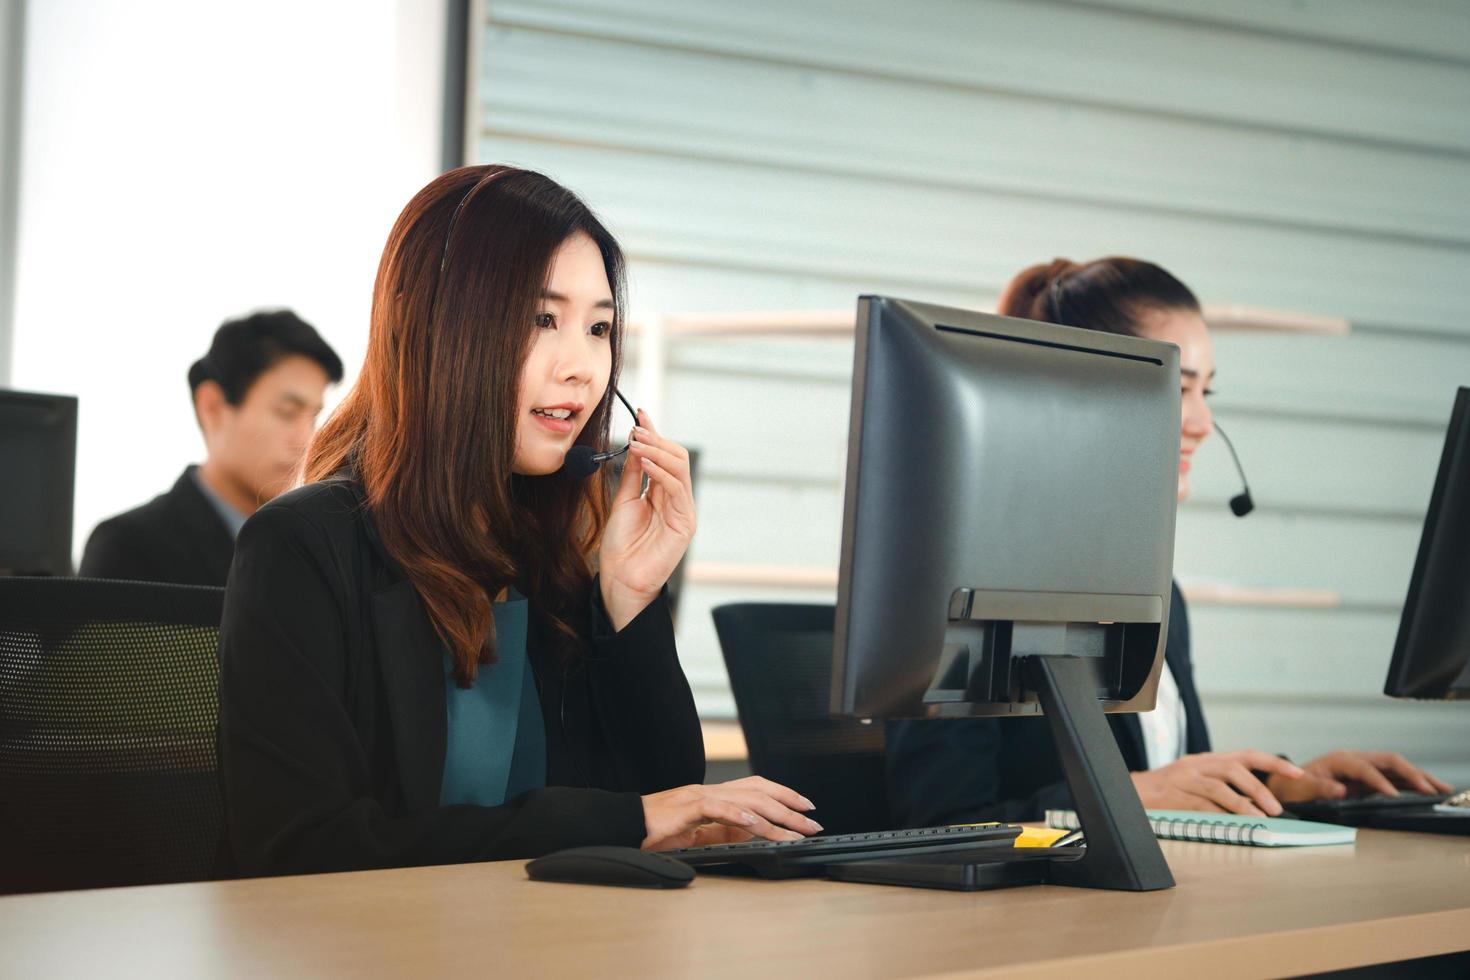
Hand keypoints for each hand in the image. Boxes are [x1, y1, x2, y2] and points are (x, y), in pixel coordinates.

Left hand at [598, 410, 696, 630]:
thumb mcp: (623, 500)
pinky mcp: (685, 523)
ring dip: (657, 450)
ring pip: (679, 468)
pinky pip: (677, 489)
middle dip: (656, 439)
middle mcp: (677, 499)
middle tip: (636, 430)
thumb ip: (632, 474)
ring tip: (637, 442)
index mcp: (663, 493)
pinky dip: (661, 471)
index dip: (653, 433)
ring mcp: (684, 510)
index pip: (664, 455)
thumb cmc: (620, 545)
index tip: (640, 413)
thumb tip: (635, 442)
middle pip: (677, 457)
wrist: (620, 578)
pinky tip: (644, 462)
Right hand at [640, 776, 821, 850]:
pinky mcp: (685, 808)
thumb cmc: (655, 831)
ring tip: (794, 830)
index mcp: (714, 795)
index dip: (784, 795)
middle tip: (812, 822)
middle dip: (790, 806)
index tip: (806, 810)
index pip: (756, 789)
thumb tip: (752, 834)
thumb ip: (722, 831)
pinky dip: (738, 816)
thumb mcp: (697, 834)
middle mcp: (710, 790)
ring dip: (774, 816)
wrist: (625, 825)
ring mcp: (698, 796)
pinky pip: (717, 808)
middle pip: (758, 791)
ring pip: (745, 799)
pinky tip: (756, 826)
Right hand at [1130, 750, 1304, 816]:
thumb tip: (1257, 805)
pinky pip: (1201, 805)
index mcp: (1207, 760)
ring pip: (1219, 787)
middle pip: (1234, 769)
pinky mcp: (1174, 796)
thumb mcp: (1198, 785)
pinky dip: (1220, 815)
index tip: (1298, 773)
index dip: (1273, 764)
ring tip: (1260, 819)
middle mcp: (1197, 765)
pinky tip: (1232, 824)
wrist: (1129, 794)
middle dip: (1259, 788)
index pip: (1246, 755)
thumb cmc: (1167, 792)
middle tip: (1276, 808)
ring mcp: (1184, 779)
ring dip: (1243, 804)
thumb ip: (1225, 791)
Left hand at [1266, 749, 1452, 803]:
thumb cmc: (1294, 787)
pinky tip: (1428, 790)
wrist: (1289, 786)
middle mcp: (1355, 759)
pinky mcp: (1370, 778)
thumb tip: (1340, 790)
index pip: (1364, 768)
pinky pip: (1395, 777)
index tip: (1393, 795)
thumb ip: (1320, 788)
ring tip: (1441, 788)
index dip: (1379, 781)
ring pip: (1396, 767)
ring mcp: (1364, 767)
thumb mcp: (1301, 788)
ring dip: (1419, 776)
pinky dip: (1412, 783)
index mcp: (1339, 759)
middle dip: (1410, 772)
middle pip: (1388, 760)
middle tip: (1429, 789)